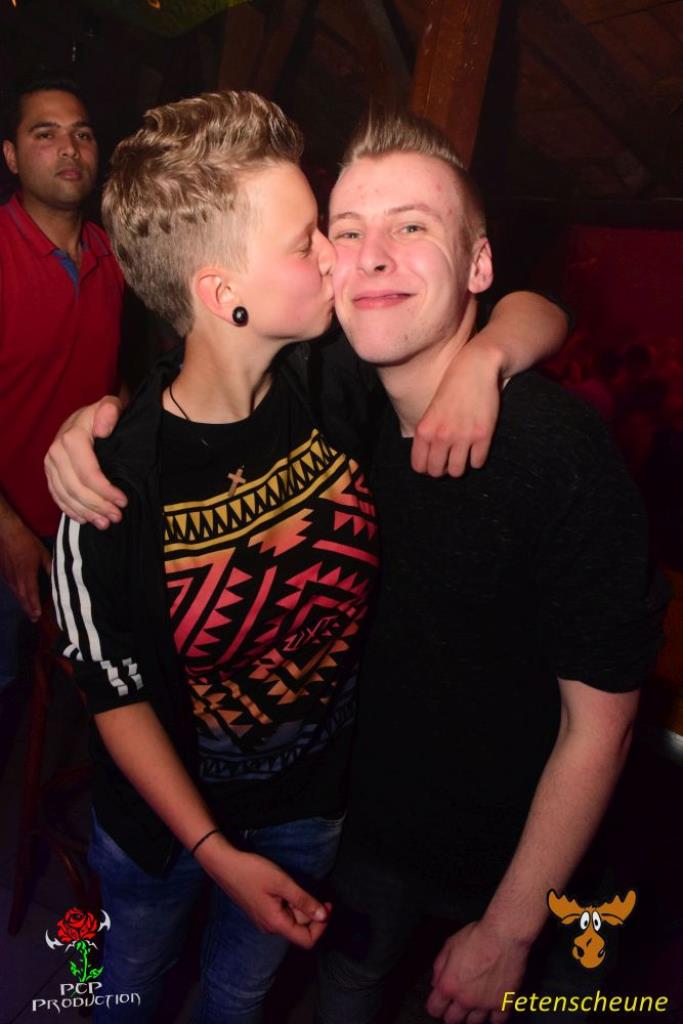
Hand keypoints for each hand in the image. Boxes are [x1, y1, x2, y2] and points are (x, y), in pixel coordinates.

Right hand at [0, 514, 51, 619]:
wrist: (6, 533)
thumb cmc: (26, 542)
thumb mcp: (43, 553)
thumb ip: (49, 566)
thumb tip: (56, 577)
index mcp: (27, 574)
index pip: (32, 594)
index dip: (35, 606)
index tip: (38, 615)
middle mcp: (16, 578)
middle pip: (22, 598)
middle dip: (28, 609)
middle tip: (34, 619)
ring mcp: (8, 576)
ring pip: (16, 594)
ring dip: (23, 604)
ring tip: (29, 612)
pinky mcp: (4, 573)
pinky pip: (11, 587)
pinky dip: (17, 595)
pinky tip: (20, 597)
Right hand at [44, 396, 126, 528]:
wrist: (86, 417)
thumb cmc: (104, 414)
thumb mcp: (111, 405)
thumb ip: (110, 412)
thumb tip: (102, 430)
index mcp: (71, 438)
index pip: (88, 473)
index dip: (105, 491)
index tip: (123, 501)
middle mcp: (56, 452)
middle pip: (76, 488)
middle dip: (98, 506)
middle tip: (117, 517)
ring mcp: (50, 464)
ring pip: (66, 496)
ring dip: (85, 513)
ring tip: (105, 523)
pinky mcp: (50, 473)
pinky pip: (56, 496)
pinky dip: (70, 510)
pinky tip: (85, 519)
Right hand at [197, 836, 330, 948]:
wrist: (225, 865)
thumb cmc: (253, 872)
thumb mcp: (282, 883)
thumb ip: (304, 901)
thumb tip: (324, 916)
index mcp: (276, 924)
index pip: (307, 941)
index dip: (321, 926)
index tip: (327, 905)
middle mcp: (270, 927)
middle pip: (300, 928)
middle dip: (311, 912)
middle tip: (312, 889)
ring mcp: (264, 920)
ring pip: (291, 920)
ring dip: (300, 906)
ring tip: (295, 886)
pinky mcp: (260, 912)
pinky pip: (281, 913)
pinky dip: (290, 904)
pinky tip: (286, 888)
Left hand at [412, 342, 502, 477]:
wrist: (475, 368)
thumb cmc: (451, 388)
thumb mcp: (430, 410)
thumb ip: (427, 434)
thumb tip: (429, 459)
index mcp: (424, 430)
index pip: (419, 466)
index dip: (427, 468)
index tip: (434, 462)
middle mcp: (441, 436)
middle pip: (437, 472)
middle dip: (442, 469)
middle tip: (448, 460)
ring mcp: (463, 436)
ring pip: (457, 471)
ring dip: (459, 466)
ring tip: (462, 456)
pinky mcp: (483, 435)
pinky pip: (477, 462)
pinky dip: (476, 459)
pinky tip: (476, 448)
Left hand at [426, 919, 528, 1023]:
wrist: (503, 935)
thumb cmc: (476, 936)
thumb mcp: (449, 945)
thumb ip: (439, 967)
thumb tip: (435, 984)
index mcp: (448, 985)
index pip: (434, 1009)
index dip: (435, 1006)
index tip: (439, 1003)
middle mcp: (465, 999)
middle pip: (452, 1020)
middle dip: (452, 1014)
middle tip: (456, 1005)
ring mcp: (485, 1004)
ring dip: (471, 1016)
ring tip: (474, 1007)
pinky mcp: (503, 1004)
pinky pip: (497, 1022)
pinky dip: (494, 1018)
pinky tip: (492, 1011)